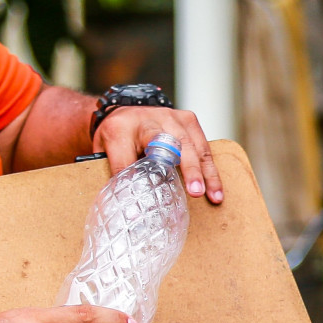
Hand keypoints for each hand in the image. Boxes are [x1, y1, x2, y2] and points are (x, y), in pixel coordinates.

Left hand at [94, 106, 224, 203]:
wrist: (124, 111)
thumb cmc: (117, 137)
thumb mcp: (105, 153)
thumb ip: (117, 175)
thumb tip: (129, 211)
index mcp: (119, 130)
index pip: (125, 159)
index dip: (132, 183)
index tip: (136, 210)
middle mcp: (147, 120)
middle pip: (169, 144)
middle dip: (186, 168)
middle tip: (194, 191)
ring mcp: (170, 116)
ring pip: (192, 145)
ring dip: (204, 172)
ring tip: (212, 195)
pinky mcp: (187, 119)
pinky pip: (202, 145)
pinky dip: (210, 169)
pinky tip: (216, 189)